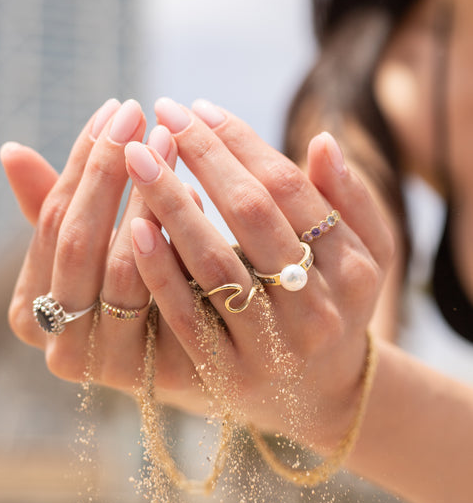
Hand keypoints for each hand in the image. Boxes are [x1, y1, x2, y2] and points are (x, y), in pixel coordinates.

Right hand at [1, 98, 206, 406]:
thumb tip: (11, 149)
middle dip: (107, 170)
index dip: (80, 163)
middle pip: (77, 241)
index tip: (112, 110)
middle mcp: (59, 346)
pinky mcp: (158, 373)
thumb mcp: (92, 250)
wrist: (194, 357)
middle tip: (139, 115)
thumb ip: (54, 208)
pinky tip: (196, 198)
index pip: (50, 221)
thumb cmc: (132, 290)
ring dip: (144, 199)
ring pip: (120, 268)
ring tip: (168, 146)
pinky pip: (166, 300)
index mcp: (30, 313)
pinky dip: (177, 244)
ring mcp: (107, 365)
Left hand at [123, 98, 393, 449]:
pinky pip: (188, 318)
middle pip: (252, 216)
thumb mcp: (366, 256)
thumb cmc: (337, 306)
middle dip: (204, 157)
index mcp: (355, 270)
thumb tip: (324, 141)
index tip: (198, 108)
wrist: (321, 395)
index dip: (240, 142)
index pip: (289, 188)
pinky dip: (160, 272)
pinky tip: (135, 227)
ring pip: (216, 264)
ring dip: (172, 203)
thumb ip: (351, 201)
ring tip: (137, 156)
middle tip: (162, 114)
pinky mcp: (229, 376)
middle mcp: (318, 309)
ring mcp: (272, 347)